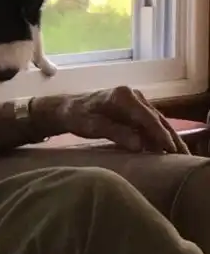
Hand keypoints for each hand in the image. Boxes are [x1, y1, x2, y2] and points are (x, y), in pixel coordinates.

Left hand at [32, 86, 189, 154]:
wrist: (68, 108)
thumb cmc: (77, 117)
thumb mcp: (92, 126)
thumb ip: (116, 133)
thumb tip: (140, 145)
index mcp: (123, 96)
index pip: (147, 117)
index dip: (160, 134)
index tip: (171, 149)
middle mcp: (133, 95)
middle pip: (158, 119)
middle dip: (172, 138)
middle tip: (185, 157)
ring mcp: (136, 101)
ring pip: (158, 121)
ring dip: (169, 138)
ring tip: (182, 156)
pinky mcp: (135, 109)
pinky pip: (151, 123)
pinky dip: (160, 135)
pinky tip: (167, 149)